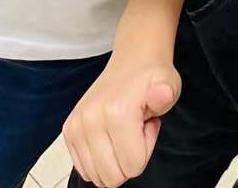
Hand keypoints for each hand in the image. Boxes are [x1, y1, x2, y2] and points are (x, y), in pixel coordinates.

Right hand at [63, 54, 180, 186]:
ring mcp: (77, 126)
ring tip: (124, 131)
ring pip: (97, 176)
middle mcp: (91, 120)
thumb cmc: (152, 77)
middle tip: (136, 129)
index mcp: (116, 112)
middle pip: (113, 177)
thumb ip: (166, 94)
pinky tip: (111, 135)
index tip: (146, 124)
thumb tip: (162, 94)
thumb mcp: (168, 84)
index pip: (134, 167)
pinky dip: (100, 159)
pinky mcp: (69, 131)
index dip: (146, 149)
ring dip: (114, 158)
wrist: (133, 60)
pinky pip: (84, 169)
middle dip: (130, 158)